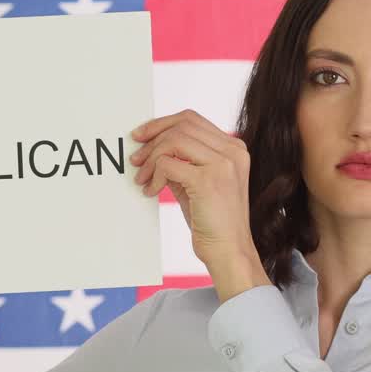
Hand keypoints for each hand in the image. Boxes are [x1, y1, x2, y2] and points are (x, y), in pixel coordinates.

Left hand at [131, 109, 254, 268]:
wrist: (229, 251)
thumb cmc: (213, 222)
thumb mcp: (197, 184)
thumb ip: (182, 162)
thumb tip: (151, 148)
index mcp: (234, 148)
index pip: (192, 119)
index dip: (162, 124)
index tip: (142, 137)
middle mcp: (232, 151)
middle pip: (182, 124)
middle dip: (152, 138)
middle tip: (136, 158)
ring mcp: (223, 164)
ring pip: (174, 140)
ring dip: (150, 159)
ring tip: (142, 178)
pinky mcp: (208, 180)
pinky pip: (168, 164)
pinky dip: (154, 177)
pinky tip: (151, 191)